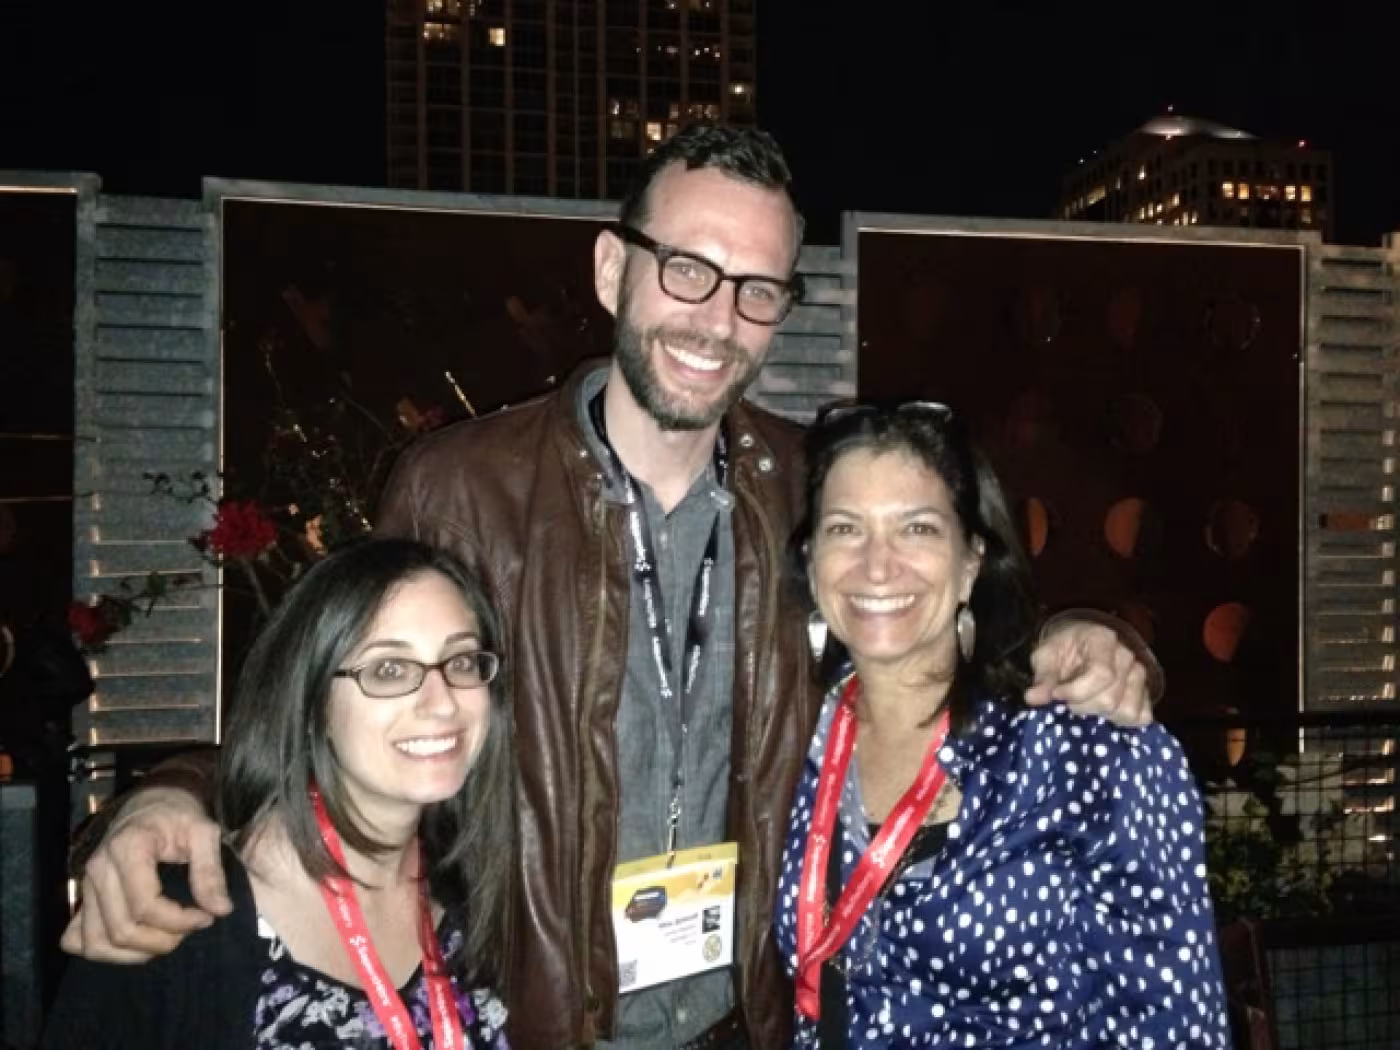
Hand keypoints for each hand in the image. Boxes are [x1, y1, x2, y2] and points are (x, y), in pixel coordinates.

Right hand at [60, 788, 230, 962]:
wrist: (152, 800)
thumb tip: (221, 910)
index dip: (179, 921)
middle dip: (163, 940)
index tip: (207, 917)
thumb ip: (210, 871)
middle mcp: (98, 870)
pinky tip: (137, 942)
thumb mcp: (204, 832)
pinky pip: (77, 939)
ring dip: (135, 953)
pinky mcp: (82, 897)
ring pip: (96, 943)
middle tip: (190, 927)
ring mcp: (85, 886)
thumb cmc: (179, 814)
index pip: (145, 906)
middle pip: (121, 930)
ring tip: (167, 938)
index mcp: (127, 849)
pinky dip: (105, 951)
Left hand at [1025, 622, 1152, 726]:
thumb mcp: (1045, 655)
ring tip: (1086, 704)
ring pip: (1127, 711)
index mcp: (1102, 640)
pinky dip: (1122, 721)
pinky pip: (1142, 717)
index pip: (1101, 674)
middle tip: (1068, 701)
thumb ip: (1042, 676)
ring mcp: (1139, 675)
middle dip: (1083, 706)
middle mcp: (1126, 656)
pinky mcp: (1145, 693)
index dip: (1077, 692)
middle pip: (1111, 698)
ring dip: (1102, 716)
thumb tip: (1033, 698)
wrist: (1079, 642)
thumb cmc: (1063, 648)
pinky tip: (1104, 714)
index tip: (1057, 695)